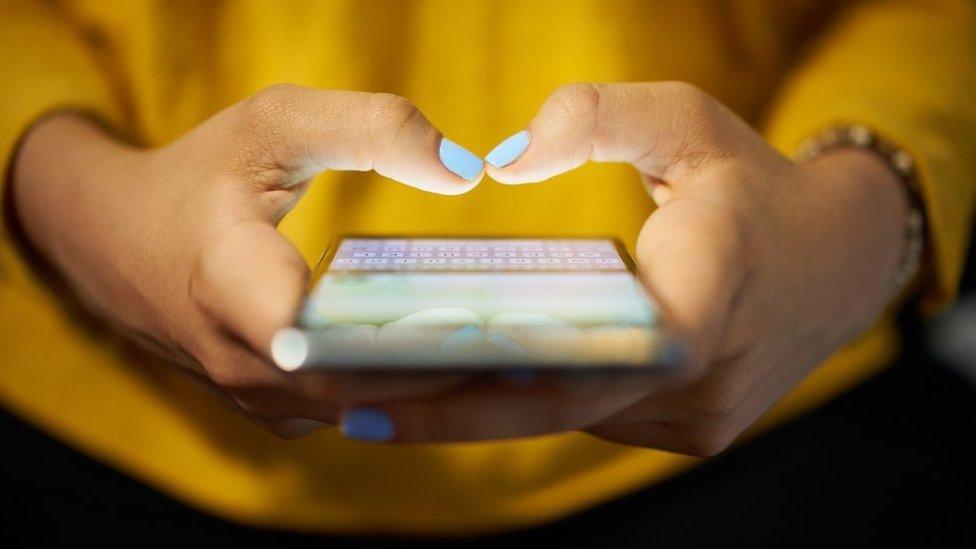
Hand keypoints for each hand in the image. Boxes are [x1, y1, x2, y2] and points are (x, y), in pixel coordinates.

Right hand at [11, 84, 483, 436]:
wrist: (116, 240)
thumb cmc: (201, 176)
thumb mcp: (275, 123)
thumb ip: (371, 128)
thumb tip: (467, 169)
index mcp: (230, 282)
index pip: (322, 338)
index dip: (406, 341)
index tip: (485, 326)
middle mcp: (240, 360)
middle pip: (363, 385)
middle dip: (451, 369)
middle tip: (541, 344)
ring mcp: (256, 396)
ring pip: (364, 409)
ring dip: (437, 387)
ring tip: (521, 356)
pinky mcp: (274, 409)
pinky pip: (353, 411)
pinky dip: (406, 392)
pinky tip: (465, 361)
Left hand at [340, 82, 907, 454]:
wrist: (836, 262)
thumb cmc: (752, 186)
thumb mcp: (687, 121)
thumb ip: (597, 117)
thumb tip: (502, 159)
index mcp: (706, 295)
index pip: (587, 357)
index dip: (483, 383)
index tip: (388, 390)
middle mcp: (701, 380)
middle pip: (555, 406)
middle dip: (449, 409)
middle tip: (346, 403)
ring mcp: (697, 418)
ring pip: (568, 419)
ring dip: (482, 409)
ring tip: (383, 395)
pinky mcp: (690, 431)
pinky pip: (591, 417)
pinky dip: (529, 403)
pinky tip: (462, 385)